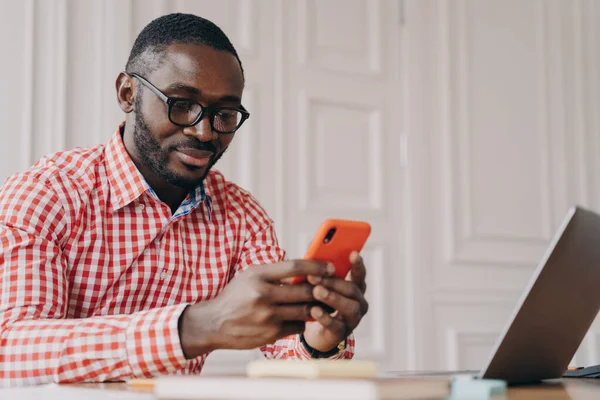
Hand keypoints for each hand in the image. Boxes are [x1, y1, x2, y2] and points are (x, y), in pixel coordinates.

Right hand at [178, 260, 333, 358]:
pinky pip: (298, 326)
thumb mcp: (250, 276)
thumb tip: (306, 270)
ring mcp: (267, 316)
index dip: (316, 267)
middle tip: (333, 286)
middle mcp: (263, 295)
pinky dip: (303, 321)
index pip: (295, 267)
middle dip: (322, 289)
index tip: (330, 267)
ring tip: (323, 301)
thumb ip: (275, 272)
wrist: (214, 323)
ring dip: (316, 306)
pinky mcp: (271, 334)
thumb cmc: (236, 296)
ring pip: (305, 310)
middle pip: (304, 290)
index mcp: (258, 275)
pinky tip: (302, 317)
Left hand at [302, 251, 368, 352]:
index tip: (352, 253)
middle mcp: (359, 302)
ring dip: (332, 297)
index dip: (357, 264)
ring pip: (349, 307)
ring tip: (316, 291)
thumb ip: (320, 274)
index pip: (360, 274)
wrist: (315, 332)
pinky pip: (336, 325)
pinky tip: (313, 310)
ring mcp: (353, 319)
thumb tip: (309, 260)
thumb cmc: (318, 302)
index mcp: (356, 287)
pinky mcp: (342, 333)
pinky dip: (324, 317)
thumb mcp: (320, 286)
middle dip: (333, 281)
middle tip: (314, 276)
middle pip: (352, 289)